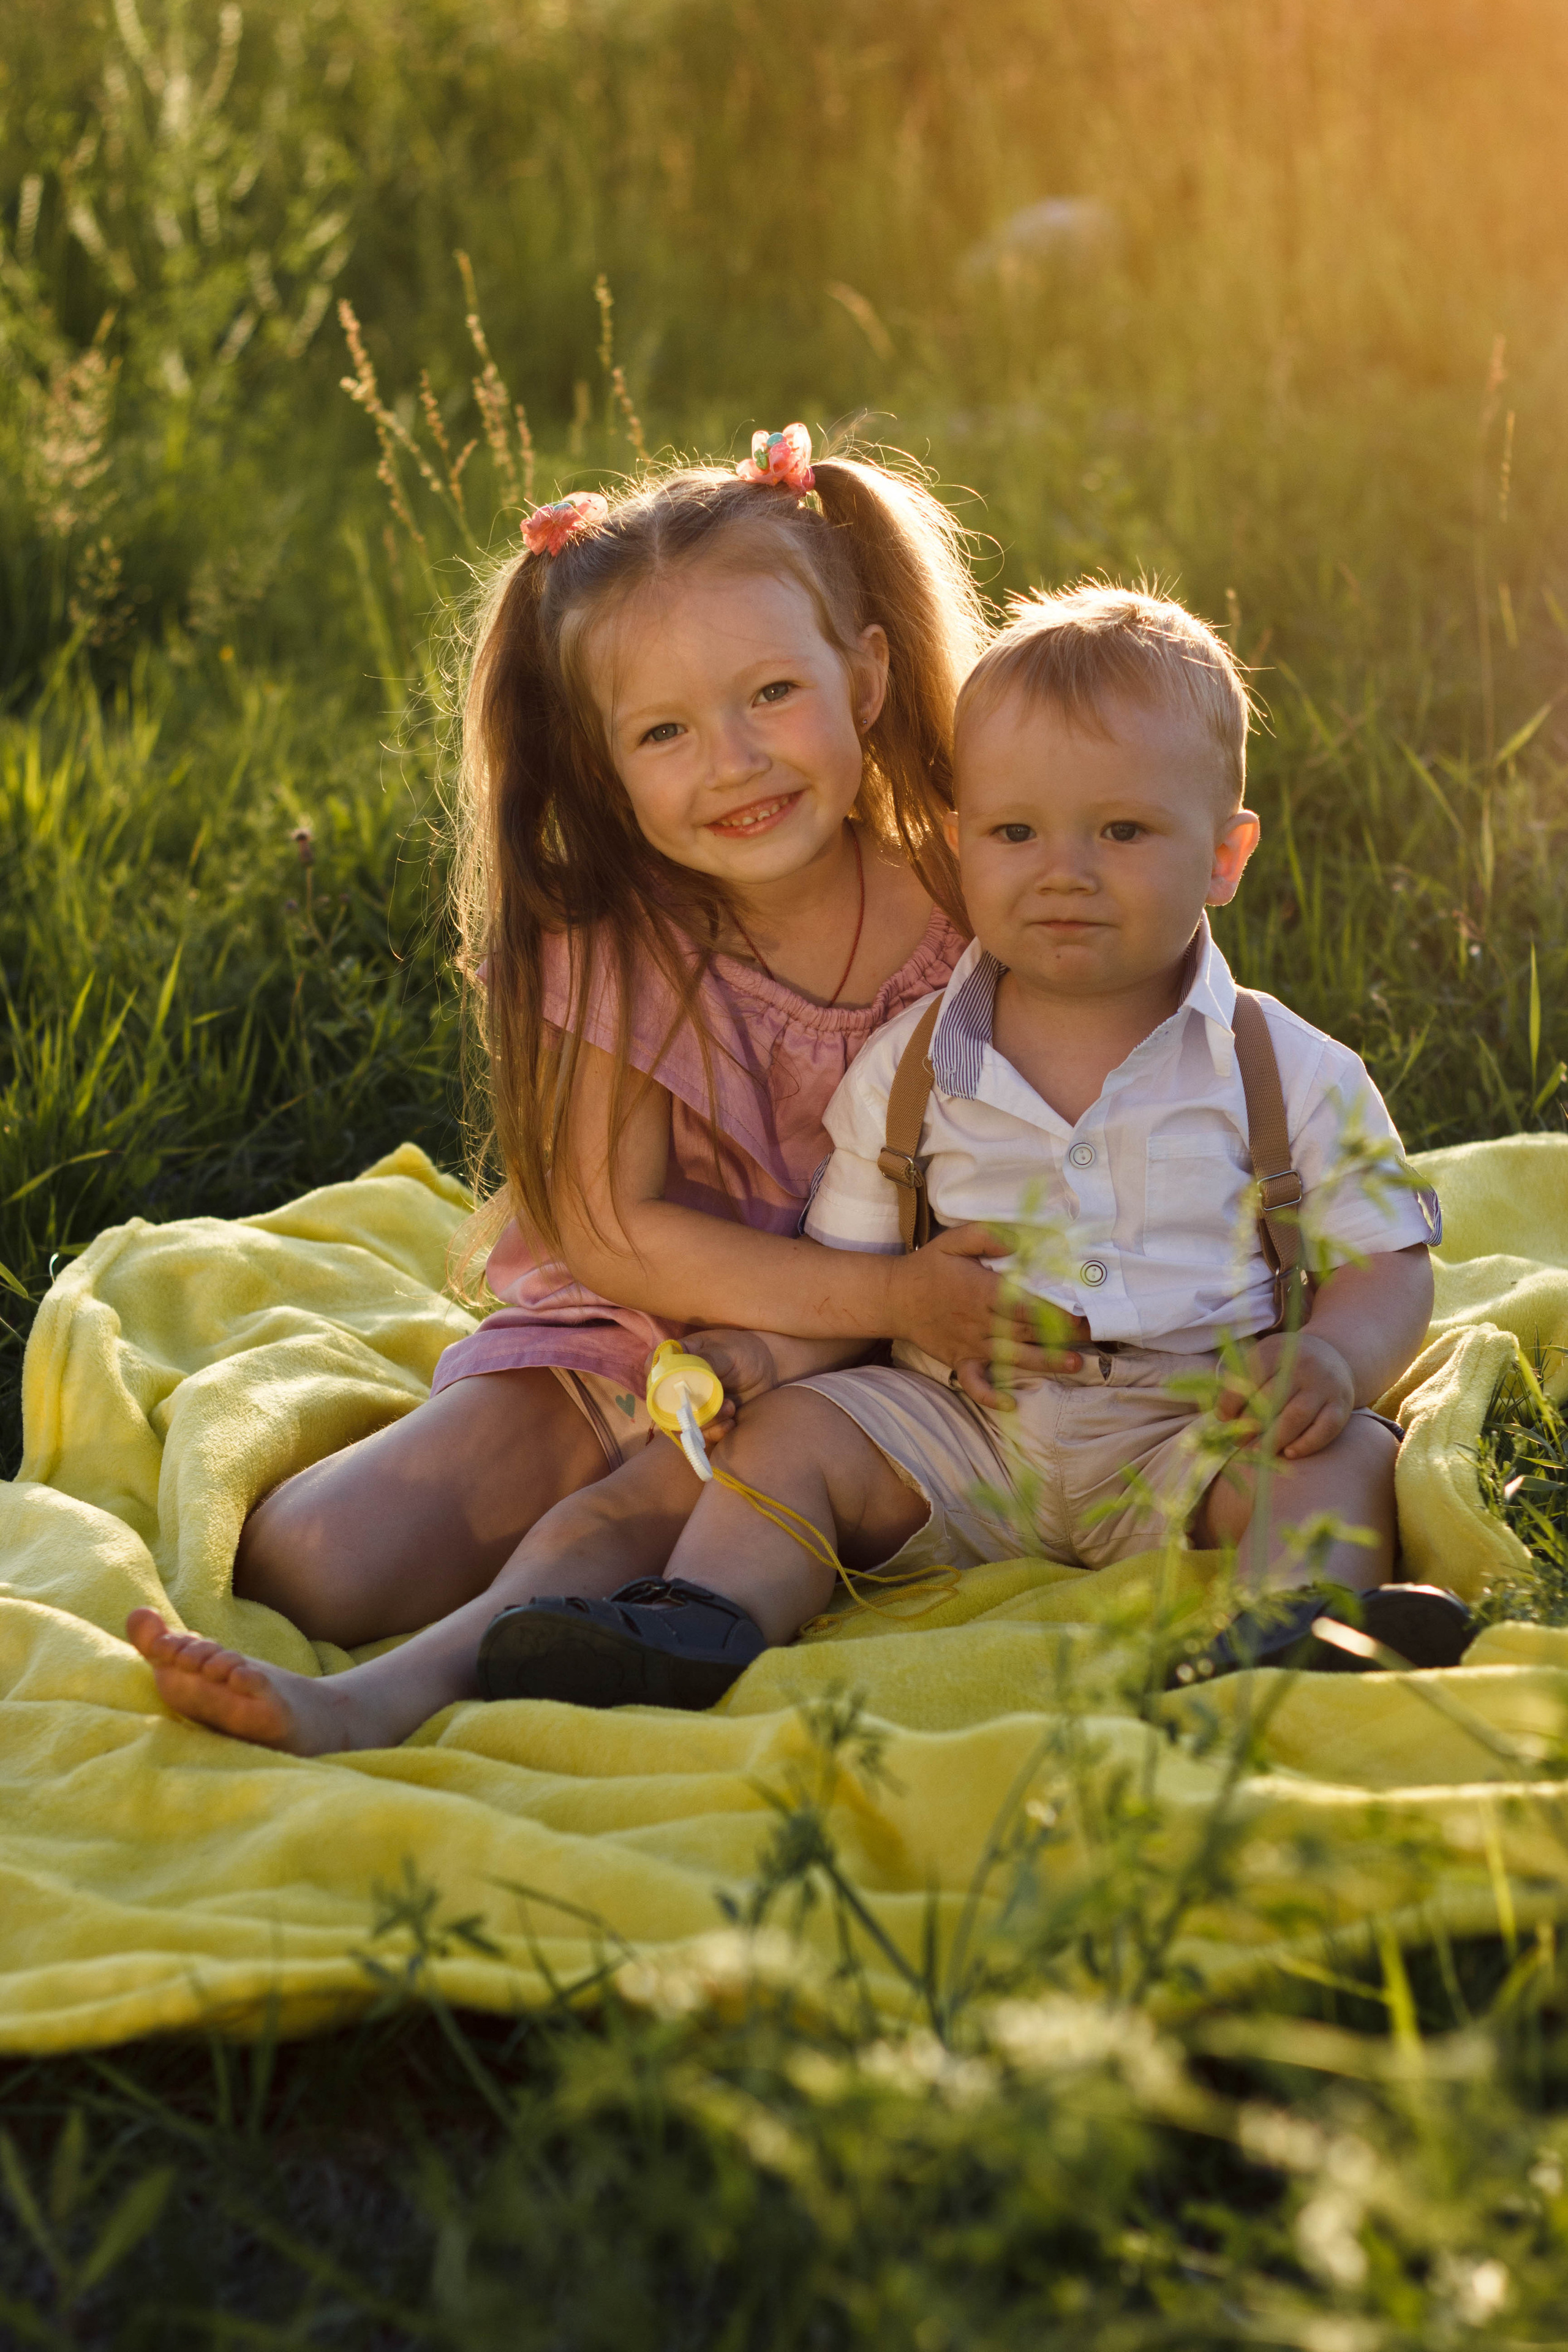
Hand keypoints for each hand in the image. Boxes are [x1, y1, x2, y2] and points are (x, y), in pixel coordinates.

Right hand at [642, 1329, 779, 1449]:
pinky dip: (715, 1433)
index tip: (669, 1390)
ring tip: (731, 1408)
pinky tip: (732, 1423)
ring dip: (707, 1422)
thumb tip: (681, 1367)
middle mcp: (681, 1383)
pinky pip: (702, 1434)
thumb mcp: (727, 1351)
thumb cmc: (745, 1351)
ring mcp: (694, 1403)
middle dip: (687, 1411)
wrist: (770, 1369)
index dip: (654, 1381)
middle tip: (714, 1405)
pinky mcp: (708, 1420)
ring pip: (684, 1423)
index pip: (653, 1368)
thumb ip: (707, 1360)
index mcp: (680, 1359)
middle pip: (665, 1404)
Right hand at [889, 1224, 1088, 1410]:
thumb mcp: (956, 1240)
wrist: (894, 1297)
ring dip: (1046, 1362)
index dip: (1055, 1309)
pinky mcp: (959, 1361)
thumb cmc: (930, 1266)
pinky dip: (990, 1396)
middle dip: (1062, 1333)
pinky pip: (975, 1384)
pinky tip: (1010, 1403)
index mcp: (982, 1292)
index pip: (1026, 1304)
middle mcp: (980, 1322)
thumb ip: (990, 1236)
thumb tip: (1026, 1239)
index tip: (1082, 1309)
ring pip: (1013, 1357)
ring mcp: (970, 1345)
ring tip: (1075, 1364)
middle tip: (1095, 1333)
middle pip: (1028, 1330)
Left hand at [1214, 1331, 1354, 1459]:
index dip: (1233, 1400)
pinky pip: (1325, 1429)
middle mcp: (1304, 1366)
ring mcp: (1325, 1386)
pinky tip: (1289, 1453)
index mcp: (1278, 1350)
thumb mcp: (1263, 1358)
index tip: (1223, 1418)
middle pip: (1273, 1399)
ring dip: (1274, 1439)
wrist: (1332, 1356)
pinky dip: (1306, 1444)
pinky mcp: (1342, 1405)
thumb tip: (1222, 1416)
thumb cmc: (1286, 1364)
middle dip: (1251, 1424)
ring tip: (1258, 1452)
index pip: (1251, 1376)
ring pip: (1297, 1417)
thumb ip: (1241, 1380)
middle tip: (1238, 1441)